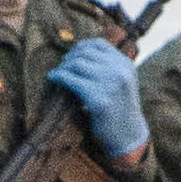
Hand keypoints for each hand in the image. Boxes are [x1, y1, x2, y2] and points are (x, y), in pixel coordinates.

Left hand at [49, 39, 146, 159]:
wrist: (128, 137)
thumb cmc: (119, 110)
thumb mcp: (121, 83)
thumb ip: (107, 67)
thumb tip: (77, 52)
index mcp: (126, 65)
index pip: (98, 44)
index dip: (80, 48)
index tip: (71, 57)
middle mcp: (120, 71)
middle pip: (85, 52)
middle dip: (69, 58)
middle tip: (61, 69)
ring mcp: (111, 85)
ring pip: (77, 63)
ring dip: (62, 67)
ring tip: (57, 75)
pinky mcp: (99, 100)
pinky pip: (71, 80)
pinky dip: (58, 76)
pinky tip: (52, 79)